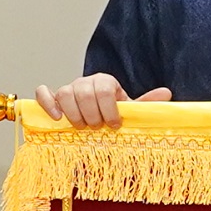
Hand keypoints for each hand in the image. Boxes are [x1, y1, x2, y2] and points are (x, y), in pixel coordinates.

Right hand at [35, 74, 170, 126]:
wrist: (97, 119)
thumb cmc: (113, 116)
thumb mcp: (130, 111)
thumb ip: (145, 103)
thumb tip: (167, 93)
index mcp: (105, 81)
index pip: (105, 90)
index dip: (109, 110)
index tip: (113, 125)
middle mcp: (85, 82)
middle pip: (83, 92)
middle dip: (92, 115)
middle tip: (97, 128)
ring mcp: (68, 89)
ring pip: (64, 93)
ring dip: (73, 114)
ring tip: (81, 127)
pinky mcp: (52, 98)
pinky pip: (43, 93)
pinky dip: (47, 103)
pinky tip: (56, 118)